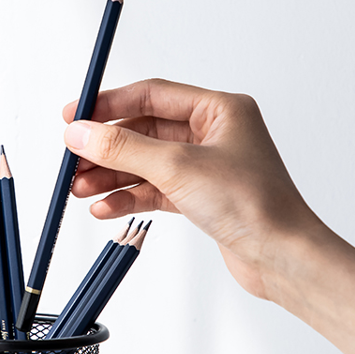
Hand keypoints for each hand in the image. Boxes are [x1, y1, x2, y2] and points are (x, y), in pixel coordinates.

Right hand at [63, 78, 321, 299]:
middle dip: (106, 148)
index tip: (74, 115)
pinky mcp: (199, 197)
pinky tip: (104, 208)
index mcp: (218, 110)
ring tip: (80, 188)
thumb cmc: (254, 205)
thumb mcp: (178, 167)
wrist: (281, 257)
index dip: (109, 104)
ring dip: (111, 176)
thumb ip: (124, 148)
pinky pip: (153, 190)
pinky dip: (128, 197)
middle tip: (73, 159)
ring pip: (145, 164)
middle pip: (143, 132)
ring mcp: (204, 167)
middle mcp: (212, 134)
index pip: (151, 95)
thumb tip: (81, 133)